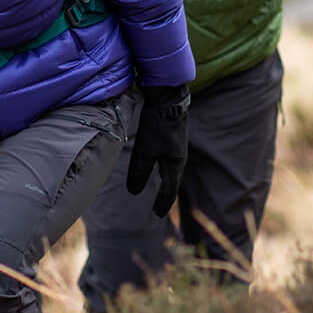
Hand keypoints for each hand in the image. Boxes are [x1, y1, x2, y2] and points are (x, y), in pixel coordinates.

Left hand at [127, 85, 189, 216]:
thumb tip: (133, 192)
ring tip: (160, 189)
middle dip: (166, 195)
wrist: (169, 98)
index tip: (157, 215)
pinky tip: (158, 163)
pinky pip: (169, 159)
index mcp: (175, 164)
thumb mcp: (145, 150)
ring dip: (166, 182)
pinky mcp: (173, 136)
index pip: (169, 190)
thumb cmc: (157, 126)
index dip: (162, 203)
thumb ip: (139, 171)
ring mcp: (177, 146)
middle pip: (173, 181)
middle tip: (159, 207)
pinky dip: (164, 168)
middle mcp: (179, 157)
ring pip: (172, 170)